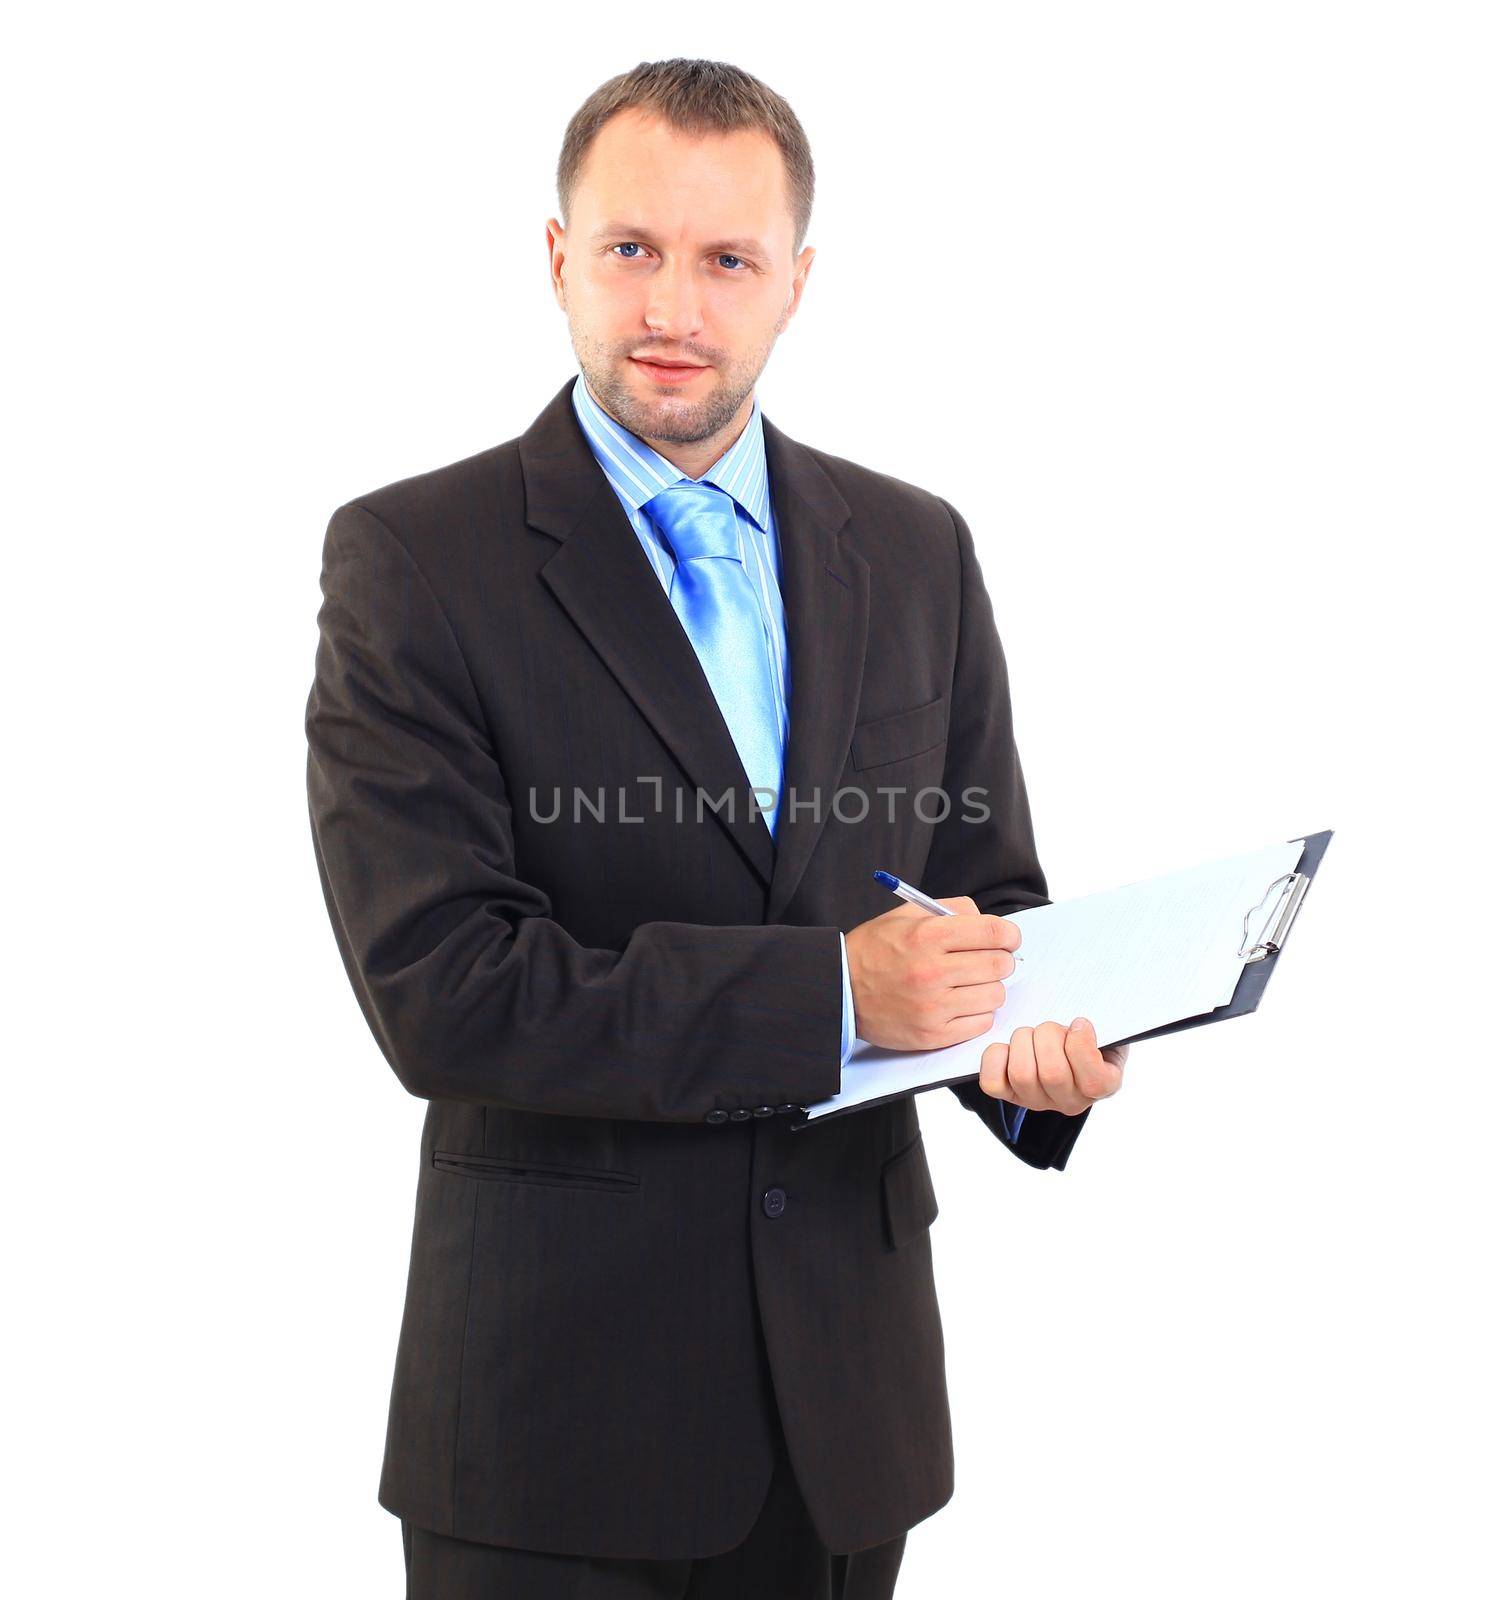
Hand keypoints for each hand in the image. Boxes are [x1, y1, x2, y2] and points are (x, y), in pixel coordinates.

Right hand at [844, 896, 1018, 1050]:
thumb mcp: (905, 916)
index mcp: (927, 936)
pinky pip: (981, 1023)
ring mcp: (933, 1006)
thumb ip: (950, 910)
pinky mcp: (933, 1034)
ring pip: (995, 995)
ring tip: (969, 983)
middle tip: (987, 961)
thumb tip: (988, 922)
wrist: (839, 989)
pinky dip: (977, 1013)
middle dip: (1000, 960)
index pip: (993, 932)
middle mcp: (932, 971)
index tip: (1007, 939)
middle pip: (1000, 964)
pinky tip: (960, 1003)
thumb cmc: (874, 950)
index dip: (1009, 934)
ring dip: (988, 987)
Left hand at [979, 1017, 1127, 1116]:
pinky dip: (995, 1057)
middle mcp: (1070, 1101)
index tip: (1079, 1023)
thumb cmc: (1087, 1033)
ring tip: (1031, 1035)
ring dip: (1023, 1041)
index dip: (1081, 1044)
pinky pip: (992, 1082)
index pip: (1093, 1081)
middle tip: (1051, 1027)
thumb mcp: (1105, 1030)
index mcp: (1103, 1087)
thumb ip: (1101, 1031)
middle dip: (1048, 1036)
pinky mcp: (1009, 1094)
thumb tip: (1079, 1027)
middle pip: (1052, 1073)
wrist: (1066, 1041)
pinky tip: (1008, 1047)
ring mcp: (1037, 1100)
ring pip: (1022, 1074)